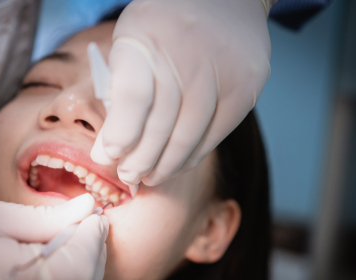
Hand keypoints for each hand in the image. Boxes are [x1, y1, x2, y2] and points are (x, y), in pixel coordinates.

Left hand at [91, 0, 270, 185]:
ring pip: (190, 136)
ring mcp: (224, 71)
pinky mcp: (248, 86)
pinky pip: (216, 134)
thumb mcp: (131, 42)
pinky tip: (177, 164)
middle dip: (140, 160)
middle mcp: (189, 54)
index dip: (121, 134)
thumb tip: (108, 150)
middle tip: (128, 176)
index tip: (109, 156)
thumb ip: (118, 91)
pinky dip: (192, 155)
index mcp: (148, 37)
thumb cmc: (166, 25)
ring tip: (150, 177)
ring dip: (166, 165)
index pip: (133, 96)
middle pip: (161, 123)